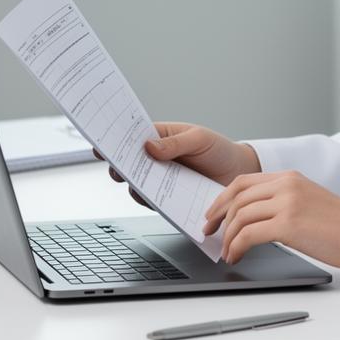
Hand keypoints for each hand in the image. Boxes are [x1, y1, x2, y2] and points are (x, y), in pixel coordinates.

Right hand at [92, 121, 260, 206]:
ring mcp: (162, 180)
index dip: (115, 140)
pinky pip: (154, 202)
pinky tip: (152, 200)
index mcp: (160, 138)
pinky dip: (150, 201)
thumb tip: (148, 146)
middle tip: (116, 168)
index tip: (100, 144)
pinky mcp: (169, 199)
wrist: (238, 173)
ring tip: (134, 184)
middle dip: (118, 166)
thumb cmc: (219, 150)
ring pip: (137, 185)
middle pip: (129, 163)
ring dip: (133, 185)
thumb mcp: (199, 139)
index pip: (132, 137)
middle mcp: (157, 160)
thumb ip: (175, 143)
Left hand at [202, 169, 339, 268]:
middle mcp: (286, 185)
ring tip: (228, 252)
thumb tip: (252, 217)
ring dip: (228, 237)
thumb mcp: (308, 200)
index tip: (213, 214)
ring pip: (240, 217)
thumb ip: (282, 200)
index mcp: (289, 177)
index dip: (222, 198)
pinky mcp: (288, 224)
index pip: (243, 181)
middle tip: (209, 233)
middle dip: (218, 217)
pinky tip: (237, 256)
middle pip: (237, 197)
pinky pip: (248, 235)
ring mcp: (287, 203)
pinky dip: (237, 247)